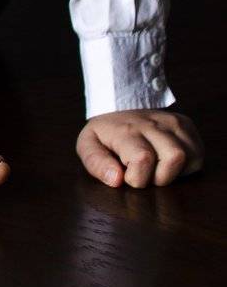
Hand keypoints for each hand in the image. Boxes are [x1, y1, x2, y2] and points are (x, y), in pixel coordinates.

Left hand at [76, 109, 203, 188]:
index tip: (126, 173)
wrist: (119, 107)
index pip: (143, 159)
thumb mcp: (88, 145)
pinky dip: (186, 164)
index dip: (136, 178)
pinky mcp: (186, 124)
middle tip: (144, 171)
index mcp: (127, 129)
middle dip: (160, 177)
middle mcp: (153, 123)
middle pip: (174, 158)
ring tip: (156, 166)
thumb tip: (116, 180)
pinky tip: (167, 160)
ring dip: (174, 171)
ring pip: (190, 157)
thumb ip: (96, 163)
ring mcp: (172, 122)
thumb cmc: (105, 133)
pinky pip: (198, 154)